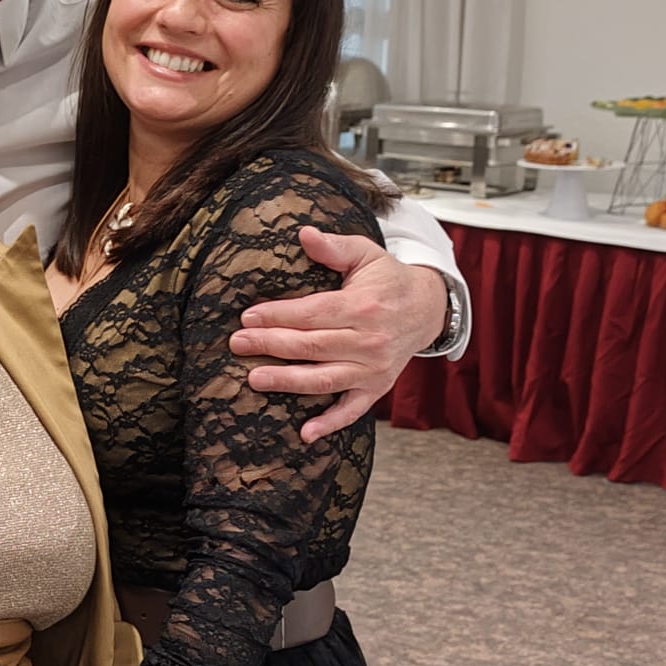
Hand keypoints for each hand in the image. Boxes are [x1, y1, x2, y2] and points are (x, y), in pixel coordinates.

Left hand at [227, 228, 448, 441]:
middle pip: (312, 346)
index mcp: (364, 306)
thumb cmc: (388, 280)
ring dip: (287, 382)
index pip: (313, 313)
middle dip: (271, 346)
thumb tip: (303, 233)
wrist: (428, 309)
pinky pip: (352, 411)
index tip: (247, 317)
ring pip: (324, 379)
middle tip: (238, 345)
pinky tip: (304, 433)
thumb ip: (334, 247)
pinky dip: (330, 423)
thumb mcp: (366, 254)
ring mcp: (373, 369)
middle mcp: (369, 341)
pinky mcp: (376, 388)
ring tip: (254, 380)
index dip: (278, 316)